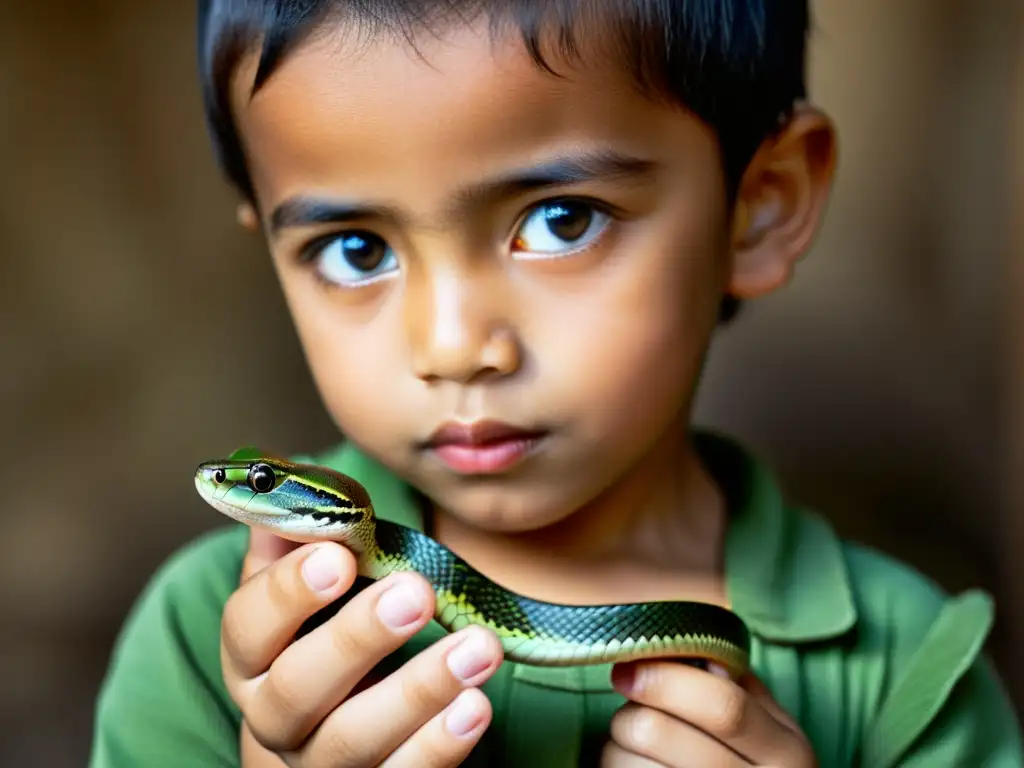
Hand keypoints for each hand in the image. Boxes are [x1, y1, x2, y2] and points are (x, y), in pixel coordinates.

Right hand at [223, 529, 503, 766]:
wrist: (333, 721)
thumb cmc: (322, 629)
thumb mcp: (305, 580)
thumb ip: (297, 528)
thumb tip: (288, 468)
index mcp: (251, 656)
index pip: (248, 625)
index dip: (288, 592)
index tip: (338, 553)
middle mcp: (275, 714)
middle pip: (298, 688)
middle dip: (358, 637)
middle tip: (417, 591)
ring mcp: (323, 762)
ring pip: (354, 741)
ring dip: (419, 690)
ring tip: (479, 647)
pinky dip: (441, 745)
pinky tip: (476, 705)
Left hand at [601, 660, 816, 766]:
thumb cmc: (761, 764)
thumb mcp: (772, 728)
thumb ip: (738, 687)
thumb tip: (693, 650)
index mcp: (787, 753)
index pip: (722, 707)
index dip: (667, 679)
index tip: (629, 668)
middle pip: (659, 732)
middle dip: (631, 711)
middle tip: (632, 705)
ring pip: (630, 762)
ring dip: (618, 744)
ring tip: (638, 744)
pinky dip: (618, 766)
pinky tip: (637, 765)